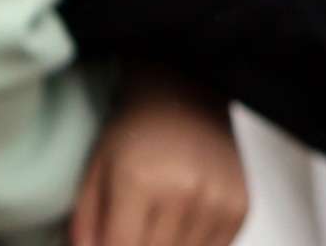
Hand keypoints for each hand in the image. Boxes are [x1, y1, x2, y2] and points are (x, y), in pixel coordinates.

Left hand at [74, 69, 248, 245]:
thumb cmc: (134, 131)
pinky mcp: (240, 209)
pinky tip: (180, 222)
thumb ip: (86, 219)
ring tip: (155, 220)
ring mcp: (216, 203)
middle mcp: (182, 192)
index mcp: (138, 179)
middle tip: (132, 225)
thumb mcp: (97, 166)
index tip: (108, 242)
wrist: (185, 95)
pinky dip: (193, 244)